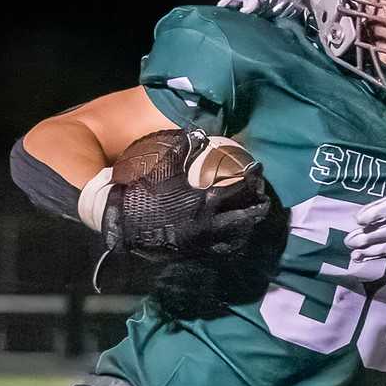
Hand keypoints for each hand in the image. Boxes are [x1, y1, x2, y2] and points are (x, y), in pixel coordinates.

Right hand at [102, 130, 271, 261]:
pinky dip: (233, 239)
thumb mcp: (164, 167)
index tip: (258, 169)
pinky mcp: (195, 252)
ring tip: (254, 214)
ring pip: (238, 234)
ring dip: (248, 223)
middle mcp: (210, 223)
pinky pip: (223, 247)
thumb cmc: (143, 193)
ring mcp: (203, 240)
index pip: (240, 188)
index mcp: (205, 200)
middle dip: (258, 206)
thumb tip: (198, 134)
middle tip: (263, 197)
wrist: (121, 224)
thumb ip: (183, 149)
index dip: (252, 178)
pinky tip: (235, 233)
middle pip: (246, 216)